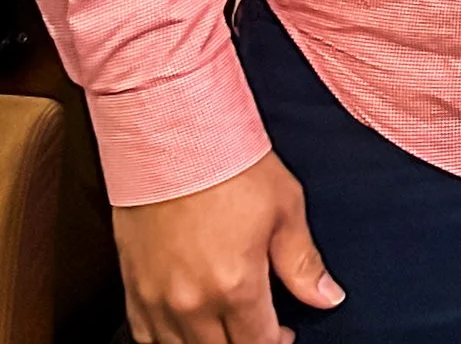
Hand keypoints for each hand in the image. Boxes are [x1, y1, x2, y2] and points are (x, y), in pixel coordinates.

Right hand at [114, 151, 342, 343]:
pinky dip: (169, 339)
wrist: (174, 138)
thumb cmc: (233, 165)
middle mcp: (190, 304)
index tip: (286, 332)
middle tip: (260, 327)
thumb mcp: (285, 208)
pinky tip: (187, 325)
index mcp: (235, 287)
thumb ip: (303, 264)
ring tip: (227, 324)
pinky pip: (145, 336)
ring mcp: (155, 300)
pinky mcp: (131, 289)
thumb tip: (328, 298)